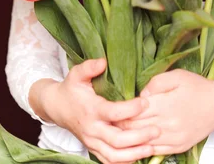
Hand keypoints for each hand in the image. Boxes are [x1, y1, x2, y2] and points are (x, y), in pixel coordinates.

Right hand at [31, 58, 159, 163]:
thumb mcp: (77, 74)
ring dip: (134, 154)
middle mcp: (92, 129)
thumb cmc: (71, 88)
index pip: (113, 113)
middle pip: (116, 140)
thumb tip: (103, 61)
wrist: (56, 107)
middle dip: (138, 137)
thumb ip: (89, 67)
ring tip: (152, 147)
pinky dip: (124, 161)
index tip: (146, 102)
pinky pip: (108, 161)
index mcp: (91, 109)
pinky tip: (139, 156)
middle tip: (157, 129)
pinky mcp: (93, 149)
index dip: (130, 109)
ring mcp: (92, 142)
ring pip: (113, 156)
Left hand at [117, 69, 213, 155]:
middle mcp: (168, 124)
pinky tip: (135, 143)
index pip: (134, 112)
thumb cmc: (197, 87)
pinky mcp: (178, 147)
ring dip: (129, 139)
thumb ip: (155, 83)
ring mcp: (174, 138)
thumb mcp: (177, 76)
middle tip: (108, 122)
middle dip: (121, 126)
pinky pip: (155, 151)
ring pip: (144, 142)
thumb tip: (141, 95)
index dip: (120, 112)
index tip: (110, 108)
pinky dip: (143, 148)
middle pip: (136, 128)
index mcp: (165, 104)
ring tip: (116, 134)